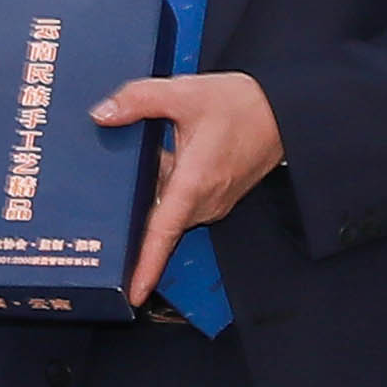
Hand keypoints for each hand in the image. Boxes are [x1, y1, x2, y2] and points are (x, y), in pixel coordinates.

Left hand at [92, 72, 282, 311]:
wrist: (282, 111)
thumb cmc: (242, 106)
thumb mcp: (185, 93)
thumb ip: (139, 100)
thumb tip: (103, 113)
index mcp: (194, 183)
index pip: (163, 234)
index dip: (147, 265)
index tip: (133, 292)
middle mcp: (205, 202)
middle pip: (156, 218)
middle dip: (132, 207)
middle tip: (106, 190)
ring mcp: (213, 202)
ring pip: (168, 207)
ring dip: (154, 188)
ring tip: (146, 156)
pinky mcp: (217, 197)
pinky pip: (182, 200)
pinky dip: (169, 183)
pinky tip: (167, 153)